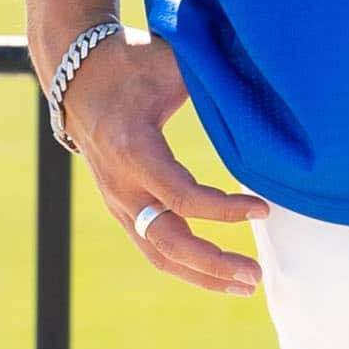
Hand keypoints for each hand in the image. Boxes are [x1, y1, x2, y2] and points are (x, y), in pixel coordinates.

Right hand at [57, 29, 269, 295]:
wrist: (78, 77)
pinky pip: (152, 247)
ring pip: (159, 254)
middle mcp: (122, 184)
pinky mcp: (122, 208)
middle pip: (168, 241)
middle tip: (255, 275)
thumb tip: (270, 72)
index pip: (182, 197)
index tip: (263, 209)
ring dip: (202, 275)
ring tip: (244, 285)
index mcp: (135, 149)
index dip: (224, 210)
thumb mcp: (171, 62)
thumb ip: (213, 73)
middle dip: (213, 263)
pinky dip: (185, 266)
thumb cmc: (132, 64)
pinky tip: (216, 275)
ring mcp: (118, 201)